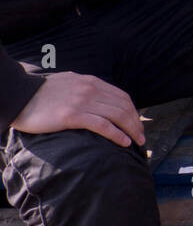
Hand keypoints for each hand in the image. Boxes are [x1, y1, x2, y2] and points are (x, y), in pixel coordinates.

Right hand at [11, 72, 144, 147]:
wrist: (17, 95)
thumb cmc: (41, 94)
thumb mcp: (69, 84)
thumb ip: (85, 89)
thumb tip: (99, 99)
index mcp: (91, 82)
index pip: (122, 97)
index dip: (134, 112)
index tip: (137, 124)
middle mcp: (90, 89)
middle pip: (124, 107)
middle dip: (136, 123)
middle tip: (142, 137)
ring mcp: (82, 102)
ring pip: (117, 116)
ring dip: (132, 130)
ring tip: (137, 142)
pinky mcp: (72, 115)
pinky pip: (102, 125)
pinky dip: (117, 135)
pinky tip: (124, 143)